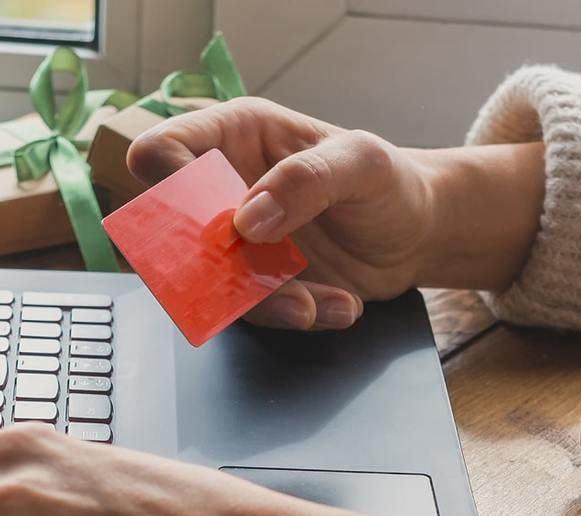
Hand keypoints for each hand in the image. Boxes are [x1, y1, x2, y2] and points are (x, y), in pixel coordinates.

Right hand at [128, 98, 546, 331]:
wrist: (418, 235)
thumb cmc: (389, 181)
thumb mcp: (362, 163)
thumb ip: (305, 180)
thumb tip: (246, 219)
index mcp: (234, 136)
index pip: (163, 151)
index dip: (168, 185)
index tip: (211, 218)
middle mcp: (223, 190)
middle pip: (170, 230)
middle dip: (208, 264)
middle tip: (257, 271)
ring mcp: (235, 243)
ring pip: (209, 283)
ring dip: (263, 301)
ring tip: (315, 302)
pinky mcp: (254, 286)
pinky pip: (252, 312)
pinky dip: (296, 315)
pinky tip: (338, 304)